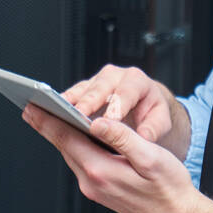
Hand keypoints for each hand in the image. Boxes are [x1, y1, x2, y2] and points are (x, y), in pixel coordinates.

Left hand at [22, 103, 201, 212]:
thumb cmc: (169, 188)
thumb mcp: (150, 157)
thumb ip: (122, 137)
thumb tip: (97, 121)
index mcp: (102, 171)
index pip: (67, 140)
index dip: (47, 121)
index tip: (32, 107)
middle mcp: (93, 182)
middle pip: (64, 147)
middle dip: (47, 126)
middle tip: (31, 106)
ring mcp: (95, 188)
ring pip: (72, 155)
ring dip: (59, 135)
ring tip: (47, 116)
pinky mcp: (101, 190)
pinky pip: (82, 162)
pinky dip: (74, 146)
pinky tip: (74, 135)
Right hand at [61, 64, 175, 142]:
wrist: (143, 107)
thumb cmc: (151, 113)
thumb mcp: (160, 121)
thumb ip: (154, 128)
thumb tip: (144, 136)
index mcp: (136, 80)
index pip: (126, 91)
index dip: (118, 105)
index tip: (110, 121)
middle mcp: (115, 76)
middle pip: (100, 87)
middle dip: (89, 101)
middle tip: (79, 116)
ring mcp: (97, 82)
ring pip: (82, 90)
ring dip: (70, 102)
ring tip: (59, 115)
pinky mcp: (84, 91)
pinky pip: (71, 96)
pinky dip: (62, 105)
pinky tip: (52, 114)